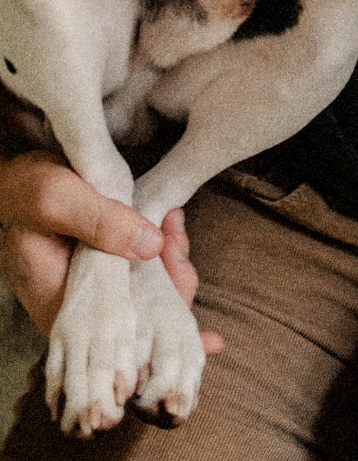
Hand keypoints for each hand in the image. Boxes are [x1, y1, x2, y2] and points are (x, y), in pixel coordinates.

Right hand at [0, 151, 223, 354]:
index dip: (157, 321)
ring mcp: (88, 295)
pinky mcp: (98, 276)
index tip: (178, 274)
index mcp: (59, 308)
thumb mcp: (58, 198)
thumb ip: (101, 222)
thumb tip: (152, 247)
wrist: (13, 180)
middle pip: (137, 324)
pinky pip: (136, 279)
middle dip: (171, 287)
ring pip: (141, 301)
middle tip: (178, 242)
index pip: (116, 339)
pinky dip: (158, 256)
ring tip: (175, 228)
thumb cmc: (27, 189)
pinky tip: (170, 229)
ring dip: (168, 267)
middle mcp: (75, 312)